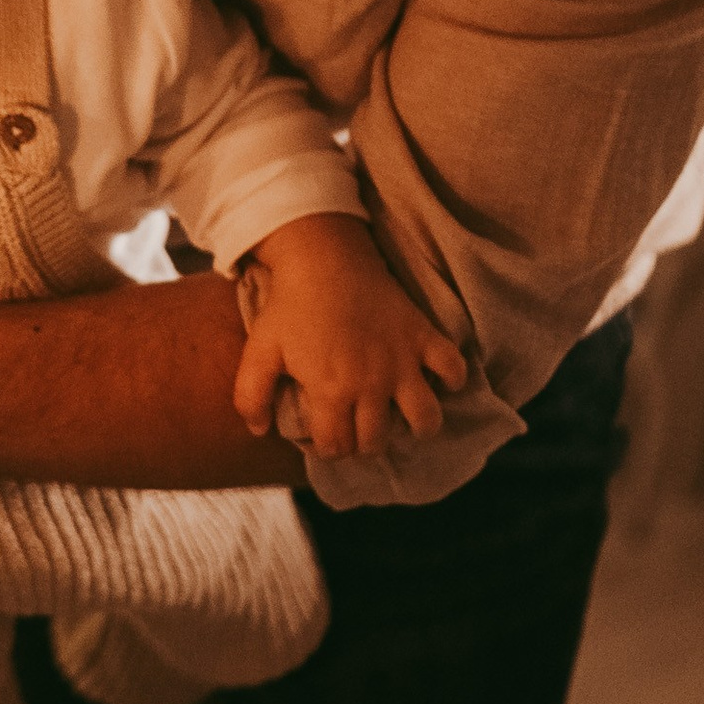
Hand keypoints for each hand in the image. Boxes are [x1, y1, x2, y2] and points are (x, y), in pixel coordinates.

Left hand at [232, 212, 469, 457]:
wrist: (323, 256)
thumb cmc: (288, 304)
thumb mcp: (259, 350)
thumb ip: (250, 395)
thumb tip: (258, 430)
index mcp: (330, 391)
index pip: (337, 446)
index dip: (328, 447)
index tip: (325, 434)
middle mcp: (371, 384)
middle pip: (376, 441)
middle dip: (364, 442)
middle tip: (357, 426)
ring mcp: (402, 362)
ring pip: (426, 419)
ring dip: (416, 425)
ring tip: (401, 416)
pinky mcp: (423, 336)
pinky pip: (453, 368)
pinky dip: (451, 378)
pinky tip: (434, 379)